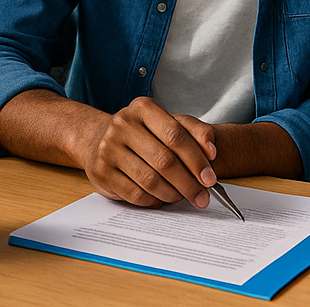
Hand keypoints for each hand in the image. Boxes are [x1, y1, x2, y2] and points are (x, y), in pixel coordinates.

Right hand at [75, 96, 219, 208]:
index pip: (176, 135)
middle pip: (164, 160)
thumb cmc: (141, 133)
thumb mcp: (167, 123)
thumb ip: (195, 131)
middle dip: (189, 183)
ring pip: (150, 181)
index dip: (196, 159)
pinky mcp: (102, 172)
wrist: (97, 138)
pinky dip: (154, 201)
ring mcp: (108, 149)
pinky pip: (135, 194)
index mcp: (142, 108)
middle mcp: (122, 125)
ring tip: (182, 196)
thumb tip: (211, 150)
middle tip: (202, 196)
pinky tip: (162, 198)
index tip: (210, 178)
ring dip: (173, 194)